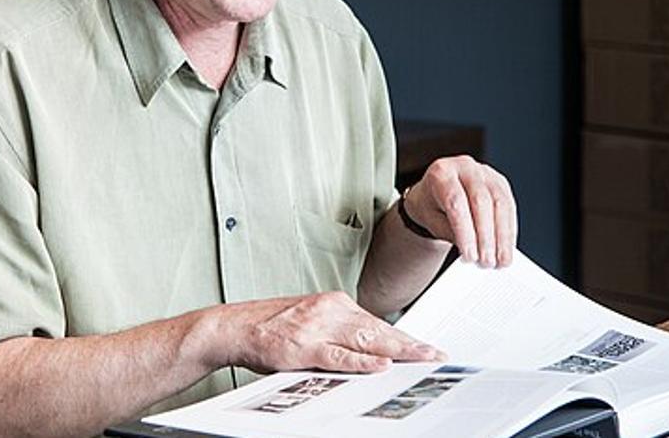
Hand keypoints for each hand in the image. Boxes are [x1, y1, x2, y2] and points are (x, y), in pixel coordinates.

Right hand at [219, 292, 443, 373]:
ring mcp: (317, 327)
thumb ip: (340, 333)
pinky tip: (380, 366)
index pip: (378, 322)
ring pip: (366, 340)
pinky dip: (361, 362)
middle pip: (379, 330)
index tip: (427, 347)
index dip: (405, 337)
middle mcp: (330, 310)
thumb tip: (372, 350)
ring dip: (397, 351)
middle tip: (435, 355)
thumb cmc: (270, 328)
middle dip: (410, 345)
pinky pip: (338, 356)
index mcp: (334, 303)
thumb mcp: (311, 322)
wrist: (233, 327)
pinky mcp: (303, 347)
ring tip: (420, 359)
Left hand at [405, 155, 516, 267]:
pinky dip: (509, 230)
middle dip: (486, 236)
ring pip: (500, 203)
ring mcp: (485, 173)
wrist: (434, 192)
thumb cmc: (430, 205)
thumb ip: (449, 233)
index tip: (470, 256)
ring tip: (500, 260)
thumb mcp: (430, 220)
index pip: (456, 201)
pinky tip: (507, 247)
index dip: (465, 231)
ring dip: (502, 236)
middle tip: (486, 262)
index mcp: (442, 172)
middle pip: (480, 201)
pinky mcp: (500, 182)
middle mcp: (465, 167)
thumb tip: (473, 254)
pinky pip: (509, 206)